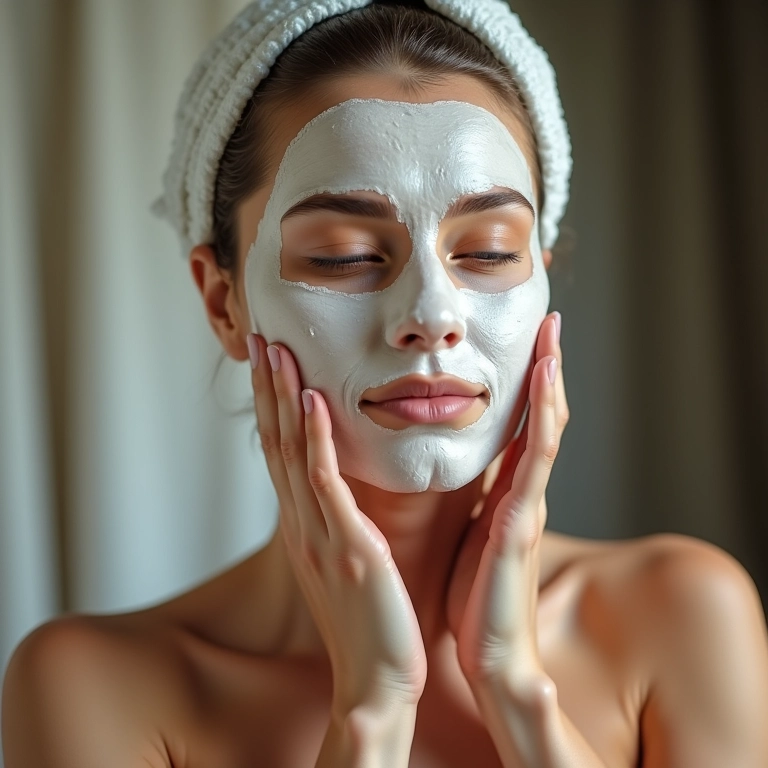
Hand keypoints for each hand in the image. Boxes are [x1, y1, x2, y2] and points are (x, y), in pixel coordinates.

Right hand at [248, 334, 427, 718]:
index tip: (269, 363)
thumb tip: (341, 487)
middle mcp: (302, 524)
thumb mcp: (343, 561)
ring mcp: (319, 533)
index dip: (271, 405)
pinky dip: (314, 438)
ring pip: (292, 453)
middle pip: (275, 443)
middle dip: (266, 389)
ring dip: (282, 398)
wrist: (376, 680)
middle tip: (259, 338)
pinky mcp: (348, 546)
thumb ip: (337, 521)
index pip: (280, 453)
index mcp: (304, 526)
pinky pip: (325, 483)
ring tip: (277, 350)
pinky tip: (310, 400)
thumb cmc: (368, 622)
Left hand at [444, 312, 568, 685]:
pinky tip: (545, 381)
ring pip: (547, 428)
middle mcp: (524, 494)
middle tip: (548, 323)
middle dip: (546, 370)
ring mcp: (528, 505)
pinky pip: (537, 458)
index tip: (527, 345)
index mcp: (507, 497)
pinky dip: (545, 416)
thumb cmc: (476, 601)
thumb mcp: (473, 538)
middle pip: (540, 419)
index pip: (522, 430)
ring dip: (551, 379)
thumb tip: (464, 474)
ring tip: (553, 334)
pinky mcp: (521, 521)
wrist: (489, 657)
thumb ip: (476, 504)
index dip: (528, 388)